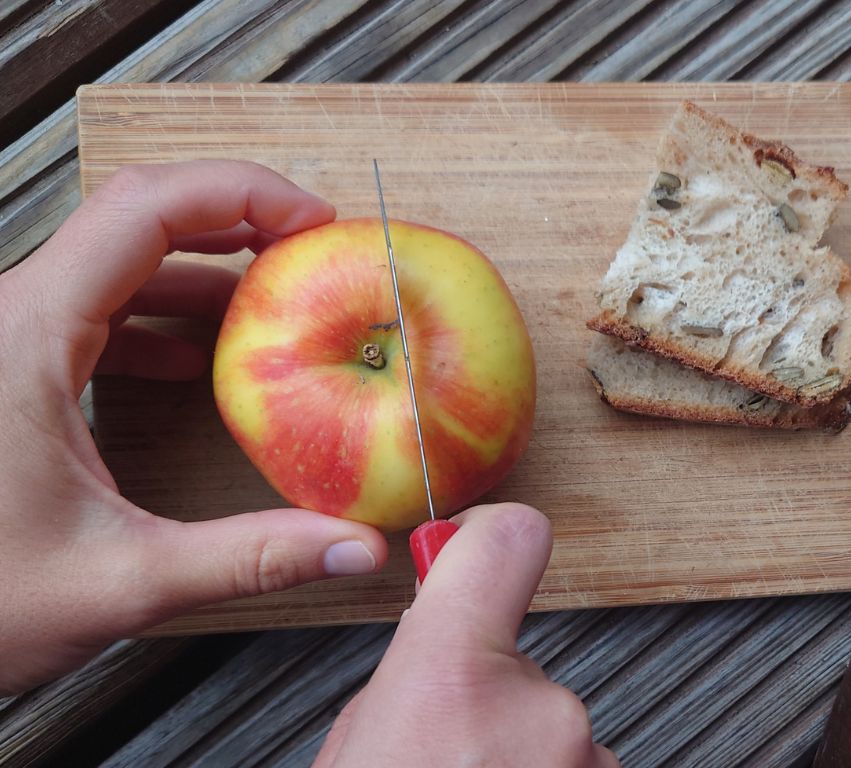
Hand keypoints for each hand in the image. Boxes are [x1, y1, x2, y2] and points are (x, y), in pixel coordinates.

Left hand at [0, 161, 388, 694]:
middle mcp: (14, 315)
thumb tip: (358, 548)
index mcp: (29, 335)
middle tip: (310, 250)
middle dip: (235, 219)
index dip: (242, 193)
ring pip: (119, 260)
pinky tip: (194, 360)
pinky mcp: (13, 365)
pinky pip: (98, 308)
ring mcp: (11, 336)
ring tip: (274, 300)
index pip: (146, 209)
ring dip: (202, 270)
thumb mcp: (122, 582)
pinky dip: (160, 315)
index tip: (314, 221)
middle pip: (138, 215)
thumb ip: (250, 558)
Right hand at [314, 503, 618, 767]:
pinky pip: (575, 763)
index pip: (511, 538)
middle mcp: (540, 712)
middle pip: (520, 659)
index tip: (476, 545)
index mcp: (453, 678)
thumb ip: (408, 668)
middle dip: (489, 696)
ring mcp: (588, 757)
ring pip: (546, 722)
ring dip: (515, 748)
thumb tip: (438, 635)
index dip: (490, 534)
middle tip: (447, 748)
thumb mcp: (354, 742)